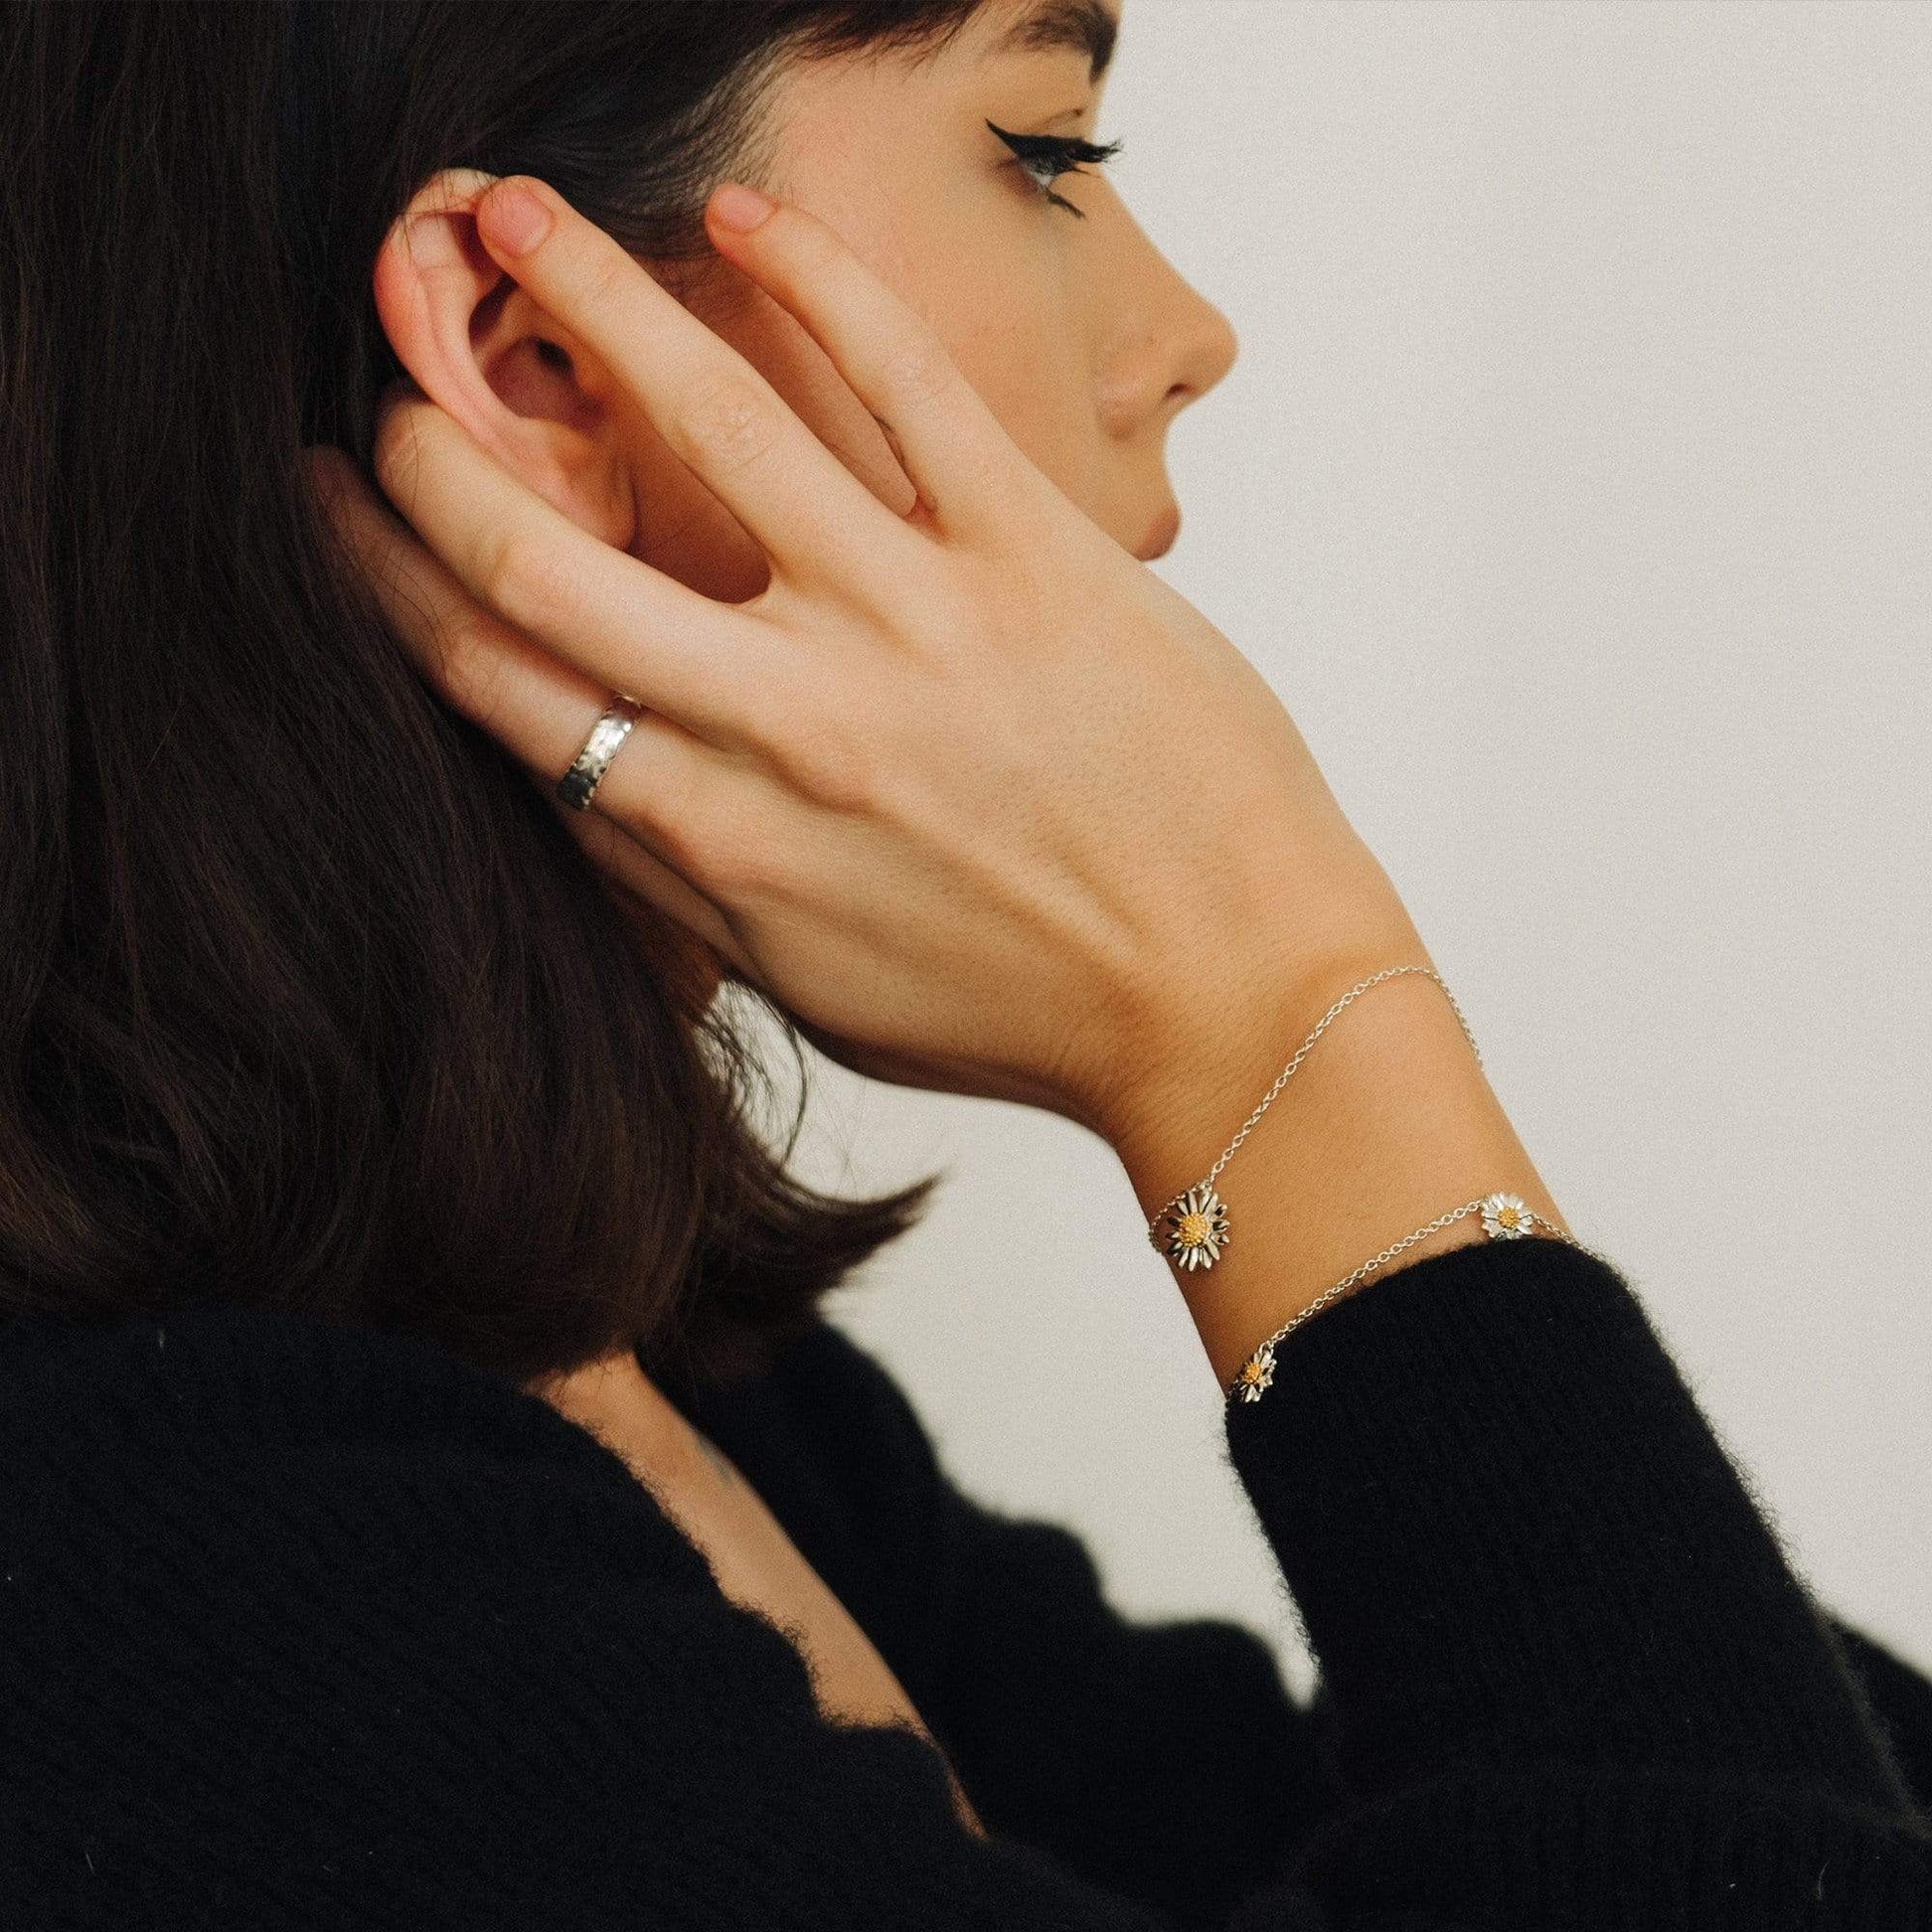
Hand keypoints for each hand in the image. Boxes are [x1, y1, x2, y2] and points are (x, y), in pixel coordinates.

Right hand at [310, 173, 1418, 1149]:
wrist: (1228, 1005)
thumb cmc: (1024, 1009)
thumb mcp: (814, 986)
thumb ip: (685, 882)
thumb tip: (578, 781)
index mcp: (715, 839)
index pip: (495, 680)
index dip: (388, 579)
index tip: (343, 509)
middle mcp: (786, 726)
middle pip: (537, 553)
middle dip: (429, 450)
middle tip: (396, 385)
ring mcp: (908, 625)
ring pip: (708, 422)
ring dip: (580, 296)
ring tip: (509, 217)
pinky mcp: (1029, 555)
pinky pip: (902, 383)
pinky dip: (811, 280)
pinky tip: (740, 223)